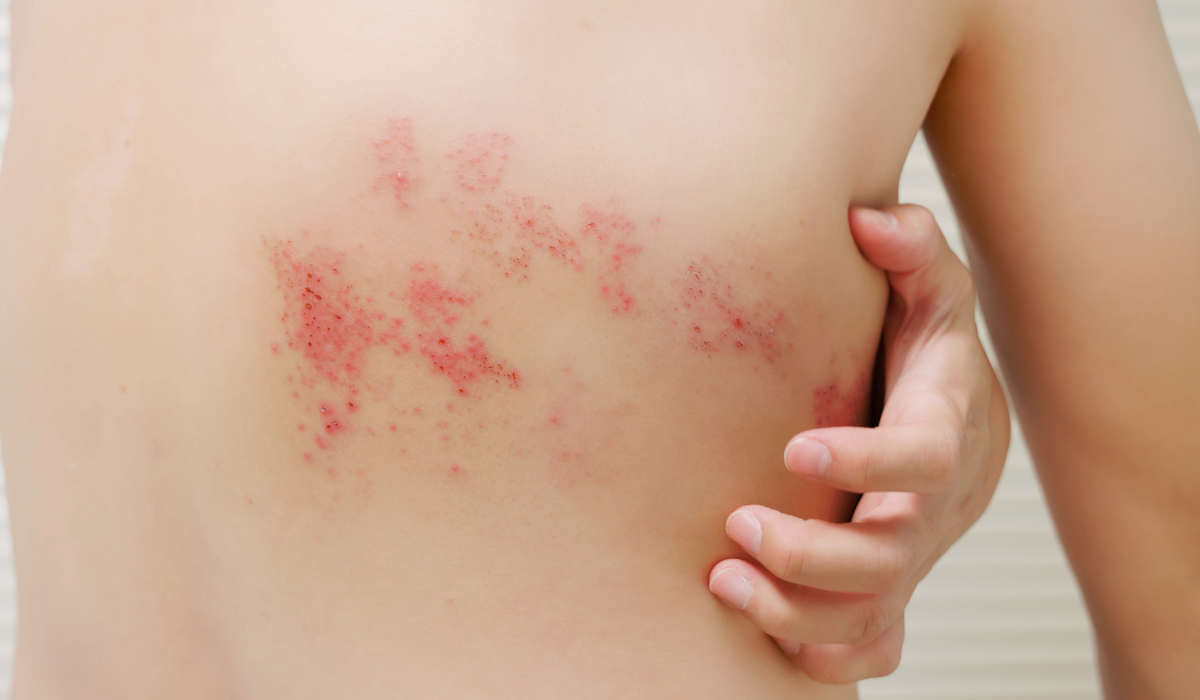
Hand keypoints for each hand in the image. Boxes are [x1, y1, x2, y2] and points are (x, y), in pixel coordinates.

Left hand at [708, 204, 1009, 682]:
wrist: (951, 425)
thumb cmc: (924, 349)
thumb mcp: (930, 291)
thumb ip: (912, 251)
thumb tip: (865, 216)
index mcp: (946, 428)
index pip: (925, 459)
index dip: (869, 461)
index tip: (794, 446)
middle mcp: (933, 507)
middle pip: (892, 557)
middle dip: (814, 555)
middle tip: (738, 526)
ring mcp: (914, 557)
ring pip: (873, 617)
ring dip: (798, 614)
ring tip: (723, 582)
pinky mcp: (891, 593)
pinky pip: (871, 651)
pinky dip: (823, 659)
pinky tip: (762, 633)